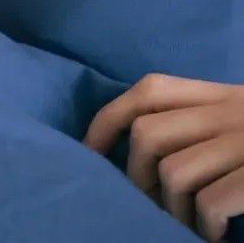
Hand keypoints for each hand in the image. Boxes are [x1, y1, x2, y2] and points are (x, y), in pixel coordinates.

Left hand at [84, 73, 243, 241]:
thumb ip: (202, 127)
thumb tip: (136, 157)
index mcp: (227, 95)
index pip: (150, 90)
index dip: (108, 119)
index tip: (88, 152)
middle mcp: (236, 110)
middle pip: (148, 134)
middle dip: (133, 177)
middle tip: (147, 207)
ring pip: (173, 172)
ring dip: (172, 210)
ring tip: (189, 227)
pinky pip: (213, 201)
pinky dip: (205, 227)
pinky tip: (216, 238)